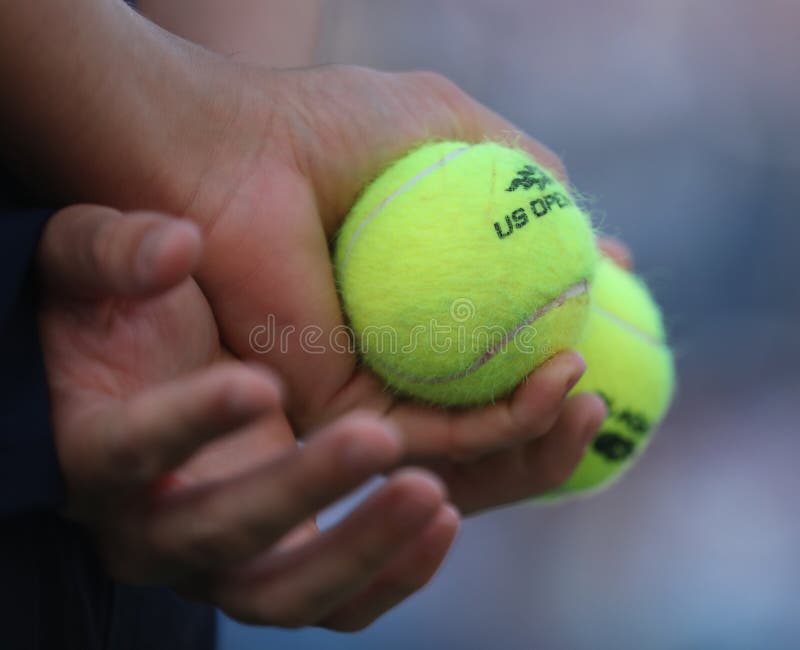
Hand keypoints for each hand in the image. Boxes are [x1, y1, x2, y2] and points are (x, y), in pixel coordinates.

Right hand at [38, 205, 458, 628]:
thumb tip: (174, 247)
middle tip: (378, 437)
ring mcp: (214, 559)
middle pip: (217, 536)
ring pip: (280, 594)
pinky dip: (388, 576)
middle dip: (299, 490)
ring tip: (430, 493)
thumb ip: (112, 252)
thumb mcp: (86, 263)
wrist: (140, 382)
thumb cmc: (113, 317)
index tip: (259, 381)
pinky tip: (442, 520)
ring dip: (360, 553)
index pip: (128, 449)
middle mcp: (147, 526)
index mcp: (92, 452)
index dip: (188, 422)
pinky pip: (330, 602)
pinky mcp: (272, 566)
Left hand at [151, 64, 619, 511]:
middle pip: (498, 399)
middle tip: (618, 369)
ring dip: (547, 421)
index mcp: (423, 294)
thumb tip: (602, 244)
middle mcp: (399, 350)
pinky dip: (508, 419)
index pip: (511, 332)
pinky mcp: (347, 417)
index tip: (624, 308)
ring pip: (478, 433)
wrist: (232, 154)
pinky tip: (558, 378)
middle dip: (565, 404)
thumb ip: (524, 178)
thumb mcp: (453, 132)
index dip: (570, 328)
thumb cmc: (328, 129)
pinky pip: (443, 435)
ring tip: (592, 383)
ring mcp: (373, 389)